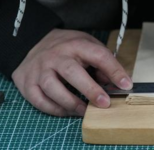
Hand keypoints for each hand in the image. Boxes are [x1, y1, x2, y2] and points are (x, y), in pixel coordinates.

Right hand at [12, 29, 131, 116]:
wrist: (33, 42)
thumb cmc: (67, 46)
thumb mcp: (87, 44)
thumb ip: (101, 61)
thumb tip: (114, 81)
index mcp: (76, 44)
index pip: (98, 55)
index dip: (114, 70)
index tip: (126, 84)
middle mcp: (56, 56)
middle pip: (72, 72)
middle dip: (90, 90)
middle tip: (105, 103)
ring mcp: (40, 70)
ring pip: (53, 88)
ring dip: (71, 102)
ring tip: (84, 111)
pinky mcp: (28, 83)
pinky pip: (39, 100)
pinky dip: (54, 109)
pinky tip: (67, 111)